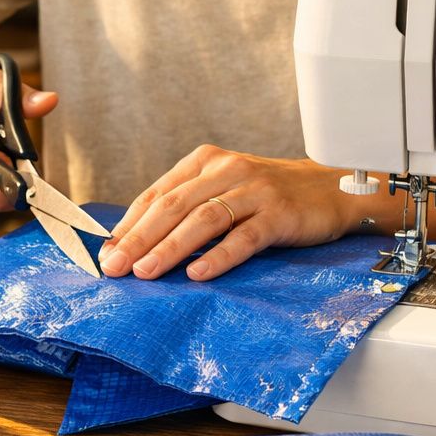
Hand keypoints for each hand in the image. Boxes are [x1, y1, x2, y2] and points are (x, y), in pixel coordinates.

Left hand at [98, 145, 354, 280]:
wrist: (330, 190)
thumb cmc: (267, 196)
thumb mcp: (222, 191)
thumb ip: (185, 210)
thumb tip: (135, 245)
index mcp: (204, 162)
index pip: (157, 195)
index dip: (128, 225)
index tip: (105, 253)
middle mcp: (226, 170)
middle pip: (173, 206)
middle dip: (139, 239)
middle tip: (115, 267)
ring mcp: (254, 190)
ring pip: (203, 219)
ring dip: (170, 248)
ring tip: (146, 272)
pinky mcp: (279, 214)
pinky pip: (244, 236)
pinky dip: (219, 255)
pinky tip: (198, 273)